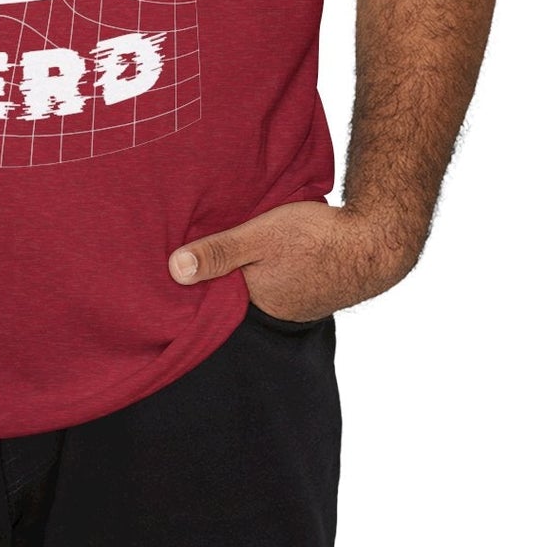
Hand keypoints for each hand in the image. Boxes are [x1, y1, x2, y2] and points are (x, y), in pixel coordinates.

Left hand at [167, 201, 424, 319]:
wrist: (374, 241)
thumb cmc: (315, 238)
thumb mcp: (259, 236)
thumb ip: (219, 252)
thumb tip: (174, 270)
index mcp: (255, 302)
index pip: (212, 299)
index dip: (194, 283)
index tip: (171, 267)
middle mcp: (273, 310)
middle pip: (233, 293)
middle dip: (216, 278)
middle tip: (192, 254)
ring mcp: (294, 302)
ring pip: (255, 286)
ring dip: (243, 270)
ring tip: (225, 249)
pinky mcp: (309, 288)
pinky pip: (276, 280)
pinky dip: (266, 268)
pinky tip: (264, 250)